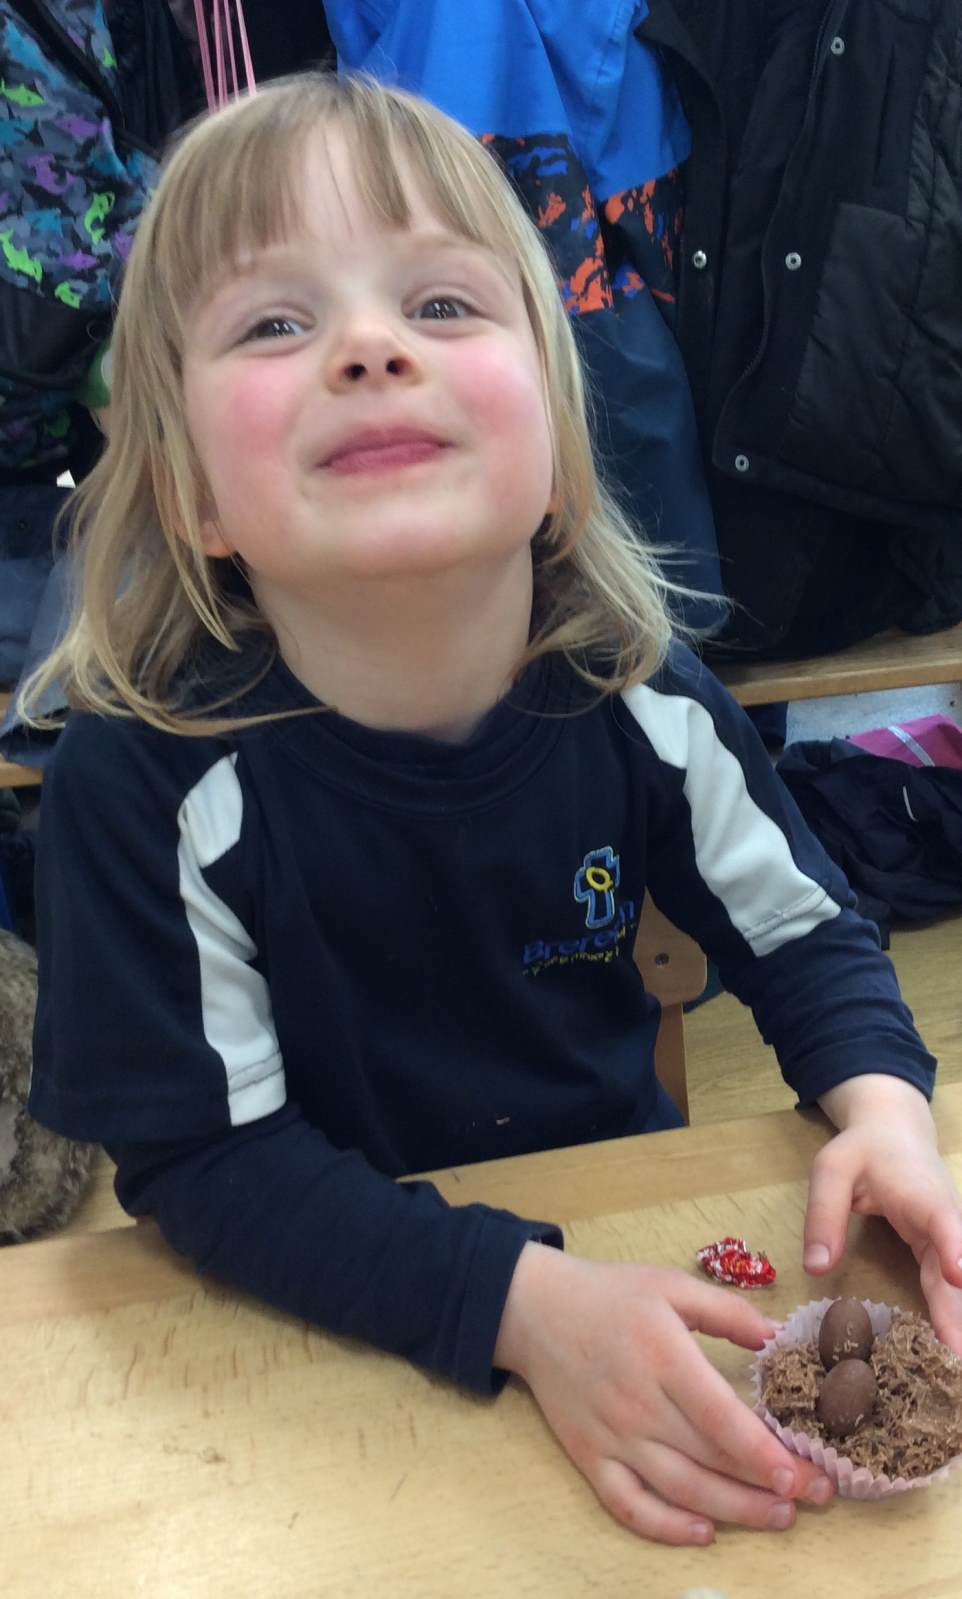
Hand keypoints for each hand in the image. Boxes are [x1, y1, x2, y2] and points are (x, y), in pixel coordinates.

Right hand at [494, 1243, 833, 1544]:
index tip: (803, 1474)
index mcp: (663, 1356)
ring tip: (778, 1517)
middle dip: (768, 1486)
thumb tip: (780, 1336)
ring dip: (733, 1511)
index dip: (763, 1454)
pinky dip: (666, 1527)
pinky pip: (628, 1504)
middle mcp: (638, 1404)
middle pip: (709, 1461)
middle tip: (815, 1496)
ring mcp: (612, 1436)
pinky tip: (703, 1532)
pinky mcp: (589, 1456)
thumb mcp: (671, 1285)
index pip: (720, 1419)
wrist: (533, 1309)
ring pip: (679, 1490)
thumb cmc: (609, 1294)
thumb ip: (728, 1311)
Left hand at [810, 1076, 961, 1351]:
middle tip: (955, 1355)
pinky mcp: (942, 1253)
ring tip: (953, 1362)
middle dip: (958, 1310)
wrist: (895, 1133)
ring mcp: (949, 1239)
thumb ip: (824, 1215)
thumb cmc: (863, 1150)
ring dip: (956, 1321)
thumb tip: (816, 1269)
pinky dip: (950, 1316)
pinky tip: (948, 1347)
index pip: (943, 1221)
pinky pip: (948, 1288)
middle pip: (956, 1268)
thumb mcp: (832, 1170)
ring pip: (956, 1285)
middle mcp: (945, 1219)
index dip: (954, 1248)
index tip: (959, 1276)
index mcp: (920, 1193)